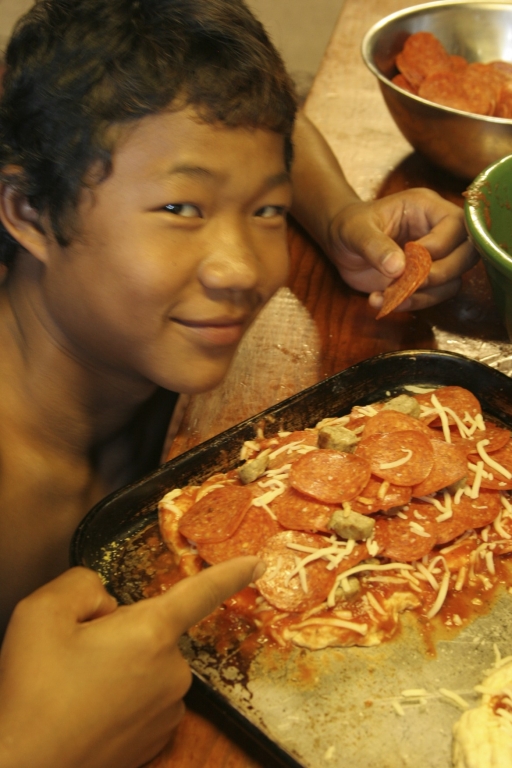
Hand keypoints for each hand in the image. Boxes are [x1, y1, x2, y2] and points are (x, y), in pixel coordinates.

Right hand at [0, 559, 262, 767]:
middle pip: (153, 629)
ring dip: (120, 667)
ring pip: (147, 665)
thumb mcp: (42, 614)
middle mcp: (172, 671)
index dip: (230, 573)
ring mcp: (168, 710)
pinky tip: (89, 711)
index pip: (201, 592)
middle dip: (121, 632)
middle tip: (76, 656)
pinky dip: (123, 698)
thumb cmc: (32, 693)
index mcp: (151, 632)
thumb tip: (104, 600)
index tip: (256, 564)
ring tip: (77, 689)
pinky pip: (146, 698)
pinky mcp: (157, 740)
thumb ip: (82, 585)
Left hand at [327, 188, 478, 310]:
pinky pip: (435, 296)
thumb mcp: (356, 231)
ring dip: (423, 295)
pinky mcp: (426, 279)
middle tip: (406, 283)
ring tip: (387, 296)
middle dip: (439, 274)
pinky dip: (412, 304)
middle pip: (467, 254)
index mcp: (426, 208)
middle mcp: (438, 230)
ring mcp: (435, 257)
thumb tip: (398, 268)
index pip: (456, 224)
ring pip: (453, 281)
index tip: (410, 260)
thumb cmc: (349, 226)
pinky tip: (381, 301)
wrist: (340, 243)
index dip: (440, 246)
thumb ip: (376, 246)